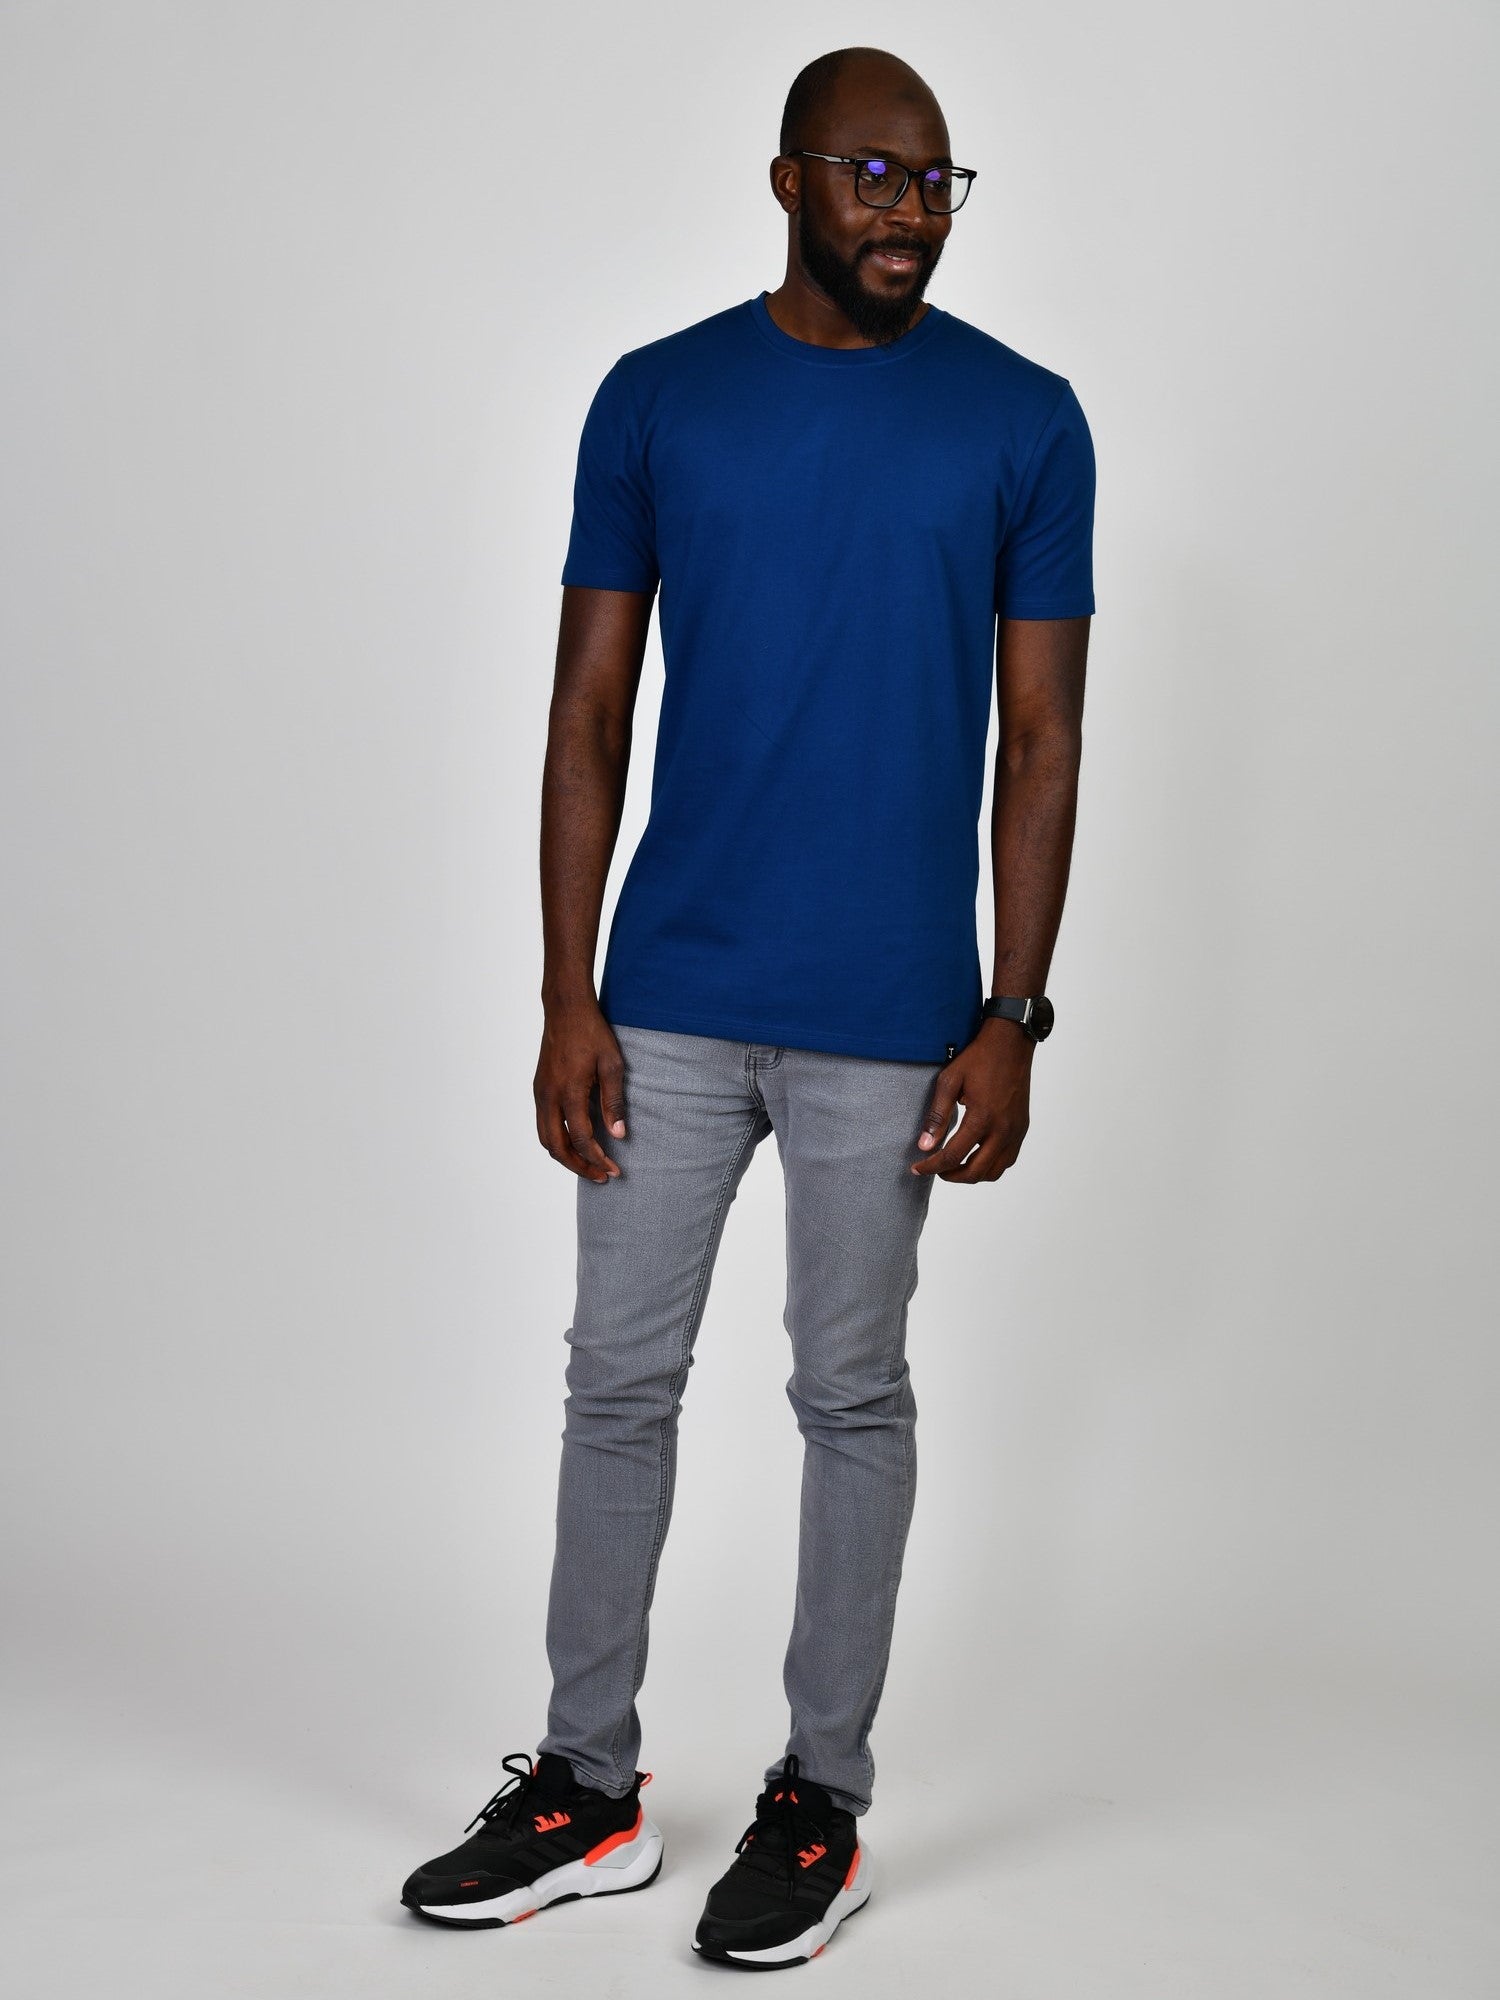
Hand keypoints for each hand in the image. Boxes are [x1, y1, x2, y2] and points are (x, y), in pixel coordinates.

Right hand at [533, 998, 627, 1182]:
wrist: (565, 1009)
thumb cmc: (592, 1033)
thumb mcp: (612, 1064)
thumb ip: (614, 1101)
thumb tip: (618, 1135)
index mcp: (569, 1091)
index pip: (580, 1138)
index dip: (597, 1158)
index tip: (614, 1170)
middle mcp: (549, 1096)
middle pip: (556, 1146)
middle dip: (579, 1166)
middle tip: (601, 1176)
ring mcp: (540, 1092)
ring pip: (545, 1138)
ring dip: (565, 1156)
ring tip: (588, 1165)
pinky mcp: (539, 1088)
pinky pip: (542, 1124)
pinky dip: (557, 1141)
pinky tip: (574, 1142)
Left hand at [909, 1019, 1032, 1182]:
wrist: (1011, 1043)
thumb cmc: (979, 1059)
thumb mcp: (950, 1081)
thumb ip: (937, 1116)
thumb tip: (924, 1145)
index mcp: (982, 1118)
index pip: (953, 1156)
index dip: (931, 1167)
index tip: (917, 1168)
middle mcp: (1002, 1130)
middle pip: (975, 1172)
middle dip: (951, 1176)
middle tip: (934, 1169)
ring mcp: (1015, 1131)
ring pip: (994, 1171)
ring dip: (972, 1175)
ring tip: (954, 1166)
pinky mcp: (1022, 1128)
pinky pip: (1008, 1159)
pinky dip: (990, 1166)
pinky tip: (975, 1156)